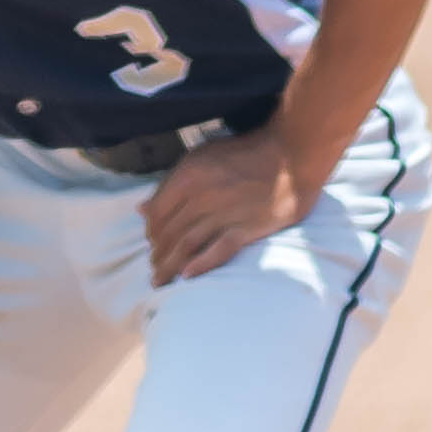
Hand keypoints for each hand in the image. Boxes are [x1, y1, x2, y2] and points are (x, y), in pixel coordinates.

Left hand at [139, 132, 307, 284]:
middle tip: (154, 268)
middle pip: (169, 233)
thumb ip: (171, 183)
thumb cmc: (245, 153)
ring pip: (187, 245)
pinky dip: (201, 264)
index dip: (149, 232)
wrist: (291, 155)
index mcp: (188, 176)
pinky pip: (218, 250)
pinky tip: (188, 275)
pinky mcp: (247, 228)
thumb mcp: (202, 156)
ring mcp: (224, 214)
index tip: (151, 243)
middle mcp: (201, 197)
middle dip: (157, 253)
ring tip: (161, 279)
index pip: (156, 213)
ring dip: (170, 265)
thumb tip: (141, 210)